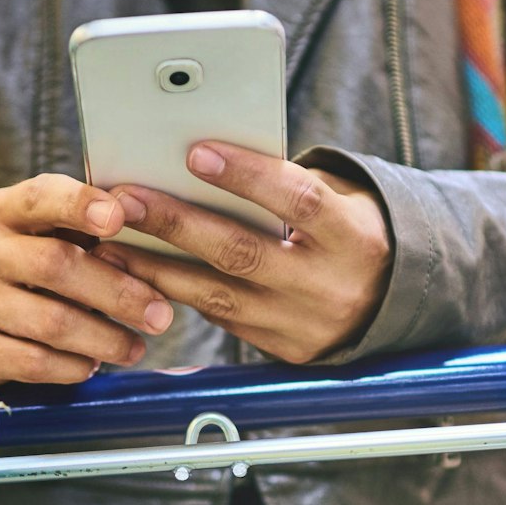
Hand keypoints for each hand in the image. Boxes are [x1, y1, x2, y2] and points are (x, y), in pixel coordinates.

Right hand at [0, 174, 174, 386]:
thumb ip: (85, 226)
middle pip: (54, 265)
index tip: (120, 218)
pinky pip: (34, 361)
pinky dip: (72, 366)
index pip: (39, 198)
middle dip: (116, 291)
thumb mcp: (46, 234)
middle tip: (161, 314)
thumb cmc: (30, 265)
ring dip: (104, 338)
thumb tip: (147, 222)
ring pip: (50, 321)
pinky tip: (93, 365)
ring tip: (135, 348)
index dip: (79, 205)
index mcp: (3, 211)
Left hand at [94, 143, 392, 364]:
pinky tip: (142, 274)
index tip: (195, 152)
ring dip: (157, 268)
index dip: (247, 177)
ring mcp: (306, 326)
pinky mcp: (285, 352)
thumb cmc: (351, 231)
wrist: (394, 302)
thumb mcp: (341, 199)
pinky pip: (222, 321)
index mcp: (355, 237)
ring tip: (111, 243)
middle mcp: (332, 287)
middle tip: (125, 200)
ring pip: (220, 297)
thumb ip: (285, 185)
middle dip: (177, 224)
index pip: (299, 201)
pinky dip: (179, 295)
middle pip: (243, 253)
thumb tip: (202, 161)